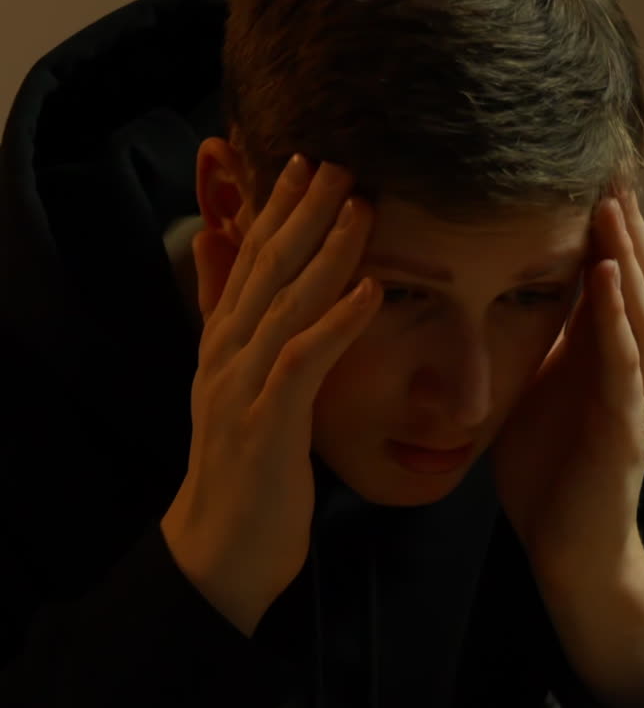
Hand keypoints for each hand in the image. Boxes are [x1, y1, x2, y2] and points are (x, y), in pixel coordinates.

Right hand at [161, 155, 381, 634]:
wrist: (220, 547)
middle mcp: (228, 353)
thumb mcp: (233, 382)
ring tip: (362, 206)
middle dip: (303, 211)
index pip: (250, 260)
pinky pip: (304, 359)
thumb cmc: (243, 466)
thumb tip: (210, 246)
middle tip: (340, 160)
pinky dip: (335, 321)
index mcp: (224, 342)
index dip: (277, 208)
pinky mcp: (267, 422)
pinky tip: (369, 290)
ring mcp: (243, 385)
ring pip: (285, 303)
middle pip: (267, 267)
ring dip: (326, 251)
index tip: (307, 160)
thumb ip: (227, 317)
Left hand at [488, 187, 643, 581]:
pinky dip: (617, 315)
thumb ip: (533, 346)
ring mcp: (634, 395)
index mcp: (605, 358)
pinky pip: (622, 361)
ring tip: (610, 203)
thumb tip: (496, 297)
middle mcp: (630, 367)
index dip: (604, 227)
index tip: (586, 172)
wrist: (570, 550)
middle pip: (636, 280)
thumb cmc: (550, 473)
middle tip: (607, 165)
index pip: (611, 277)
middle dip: (623, 224)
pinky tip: (606, 276)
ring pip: (638, 310)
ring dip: (624, 254)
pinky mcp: (625, 427)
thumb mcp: (535, 393)